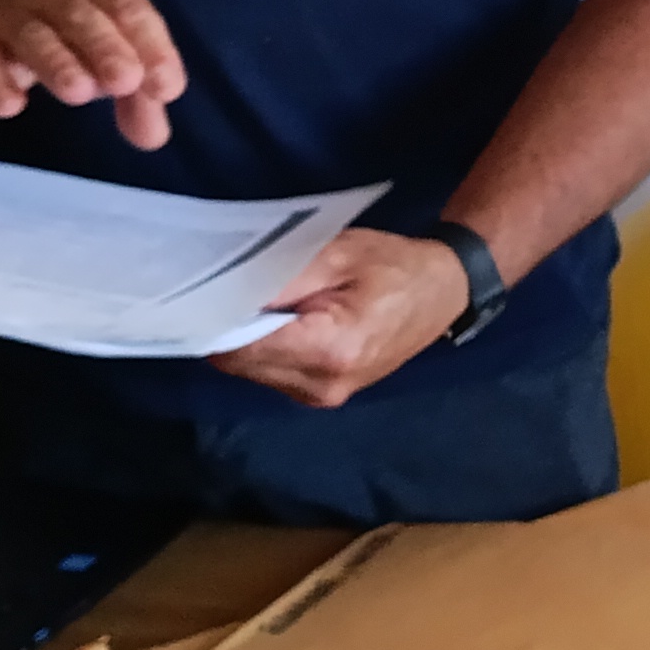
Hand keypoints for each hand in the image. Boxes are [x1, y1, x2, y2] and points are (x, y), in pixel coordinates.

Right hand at [0, 0, 187, 153]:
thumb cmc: (64, 30)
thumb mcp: (108, 51)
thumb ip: (138, 95)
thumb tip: (154, 137)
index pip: (130, 10)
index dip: (152, 46)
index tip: (166, 87)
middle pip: (80, 17)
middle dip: (106, 48)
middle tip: (126, 83)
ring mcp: (8, 16)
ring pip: (32, 35)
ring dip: (56, 62)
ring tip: (78, 92)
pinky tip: (10, 105)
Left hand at [211, 226, 466, 409]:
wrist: (442, 292)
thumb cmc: (393, 265)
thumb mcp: (338, 253)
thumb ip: (281, 275)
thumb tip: (224, 289)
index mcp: (330, 349)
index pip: (241, 344)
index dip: (217, 315)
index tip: (207, 285)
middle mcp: (320, 384)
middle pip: (238, 361)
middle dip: (227, 325)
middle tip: (233, 284)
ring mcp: (320, 396)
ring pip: (249, 370)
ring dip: (244, 337)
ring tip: (261, 299)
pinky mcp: (319, 395)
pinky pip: (269, 372)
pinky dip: (263, 346)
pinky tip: (279, 319)